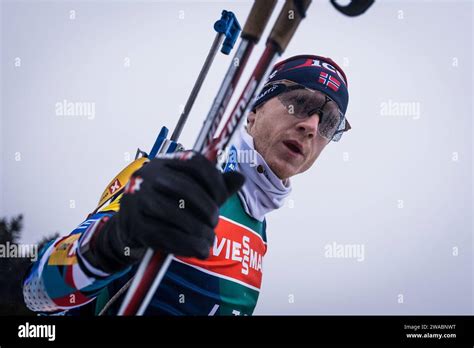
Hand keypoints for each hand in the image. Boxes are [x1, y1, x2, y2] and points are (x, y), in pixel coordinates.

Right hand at [80, 151, 244, 273]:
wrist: (129, 226)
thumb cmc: (165, 205)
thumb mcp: (189, 191)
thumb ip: (214, 186)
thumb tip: (240, 178)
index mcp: (164, 162)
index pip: (195, 162)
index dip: (215, 180)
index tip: (223, 198)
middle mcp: (147, 175)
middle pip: (186, 188)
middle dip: (207, 208)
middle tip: (215, 222)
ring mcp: (137, 199)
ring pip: (175, 213)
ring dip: (199, 230)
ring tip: (209, 239)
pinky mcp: (134, 224)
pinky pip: (165, 235)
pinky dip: (187, 245)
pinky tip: (199, 250)